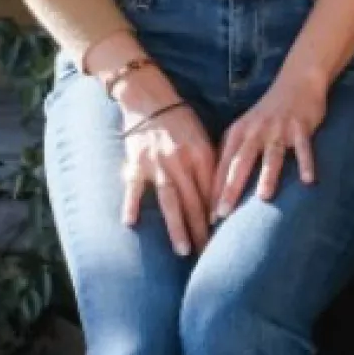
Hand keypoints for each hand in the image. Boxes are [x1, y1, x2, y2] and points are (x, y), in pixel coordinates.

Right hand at [121, 99, 215, 257]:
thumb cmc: (181, 121)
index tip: (223, 239)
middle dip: (202, 230)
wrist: (150, 99)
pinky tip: (130, 223)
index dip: (217, 215)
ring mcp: (157, 163)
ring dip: (177, 226)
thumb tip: (220, 197)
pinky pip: (133, 186)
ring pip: (170, 199)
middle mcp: (180, 160)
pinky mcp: (136, 162)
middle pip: (194, 201)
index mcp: (200, 153)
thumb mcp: (202, 138)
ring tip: (184, 249)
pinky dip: (131, 203)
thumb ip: (210, 165)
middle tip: (209, 255)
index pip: (212, 191)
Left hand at [210, 70, 325, 219]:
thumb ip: (233, 152)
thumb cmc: (269, 112)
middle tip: (223, 213)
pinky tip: (309, 180)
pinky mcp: (300, 126)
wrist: (297, 80)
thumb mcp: (245, 127)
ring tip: (263, 197)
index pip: (223, 165)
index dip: (214, 191)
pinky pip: (303, 147)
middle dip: (230, 188)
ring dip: (267, 175)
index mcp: (239, 132)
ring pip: (271, 154)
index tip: (208, 218)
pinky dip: (306, 162)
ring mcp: (279, 128)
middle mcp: (256, 130)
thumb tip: (217, 187)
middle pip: (241, 161)